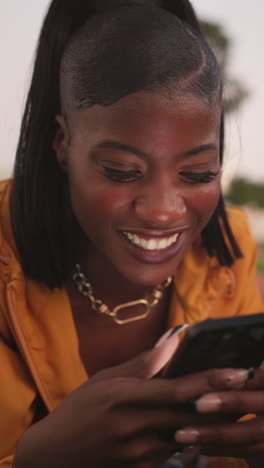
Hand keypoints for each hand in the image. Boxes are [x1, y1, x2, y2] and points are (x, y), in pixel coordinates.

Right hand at [14, 331, 249, 467]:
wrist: (54, 456)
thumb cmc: (79, 409)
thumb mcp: (106, 380)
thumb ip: (143, 363)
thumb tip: (173, 339)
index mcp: (126, 399)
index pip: (178, 390)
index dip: (211, 381)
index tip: (238, 372)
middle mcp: (137, 429)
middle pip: (191, 416)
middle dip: (223, 403)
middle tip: (247, 387)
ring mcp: (140, 454)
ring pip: (188, 436)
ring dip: (210, 422)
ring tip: (230, 405)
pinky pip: (175, 453)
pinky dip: (190, 438)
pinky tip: (200, 427)